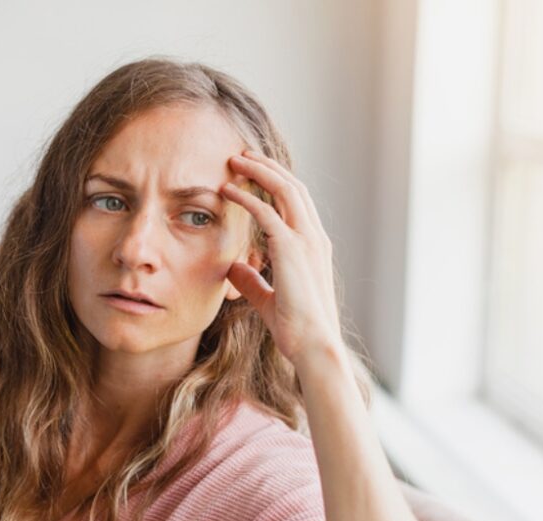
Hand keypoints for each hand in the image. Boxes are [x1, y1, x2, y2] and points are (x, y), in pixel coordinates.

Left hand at [220, 149, 342, 367]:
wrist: (313, 345)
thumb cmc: (295, 328)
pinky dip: (247, 197)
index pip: (297, 202)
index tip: (253, 171)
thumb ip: (253, 281)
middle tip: (242, 153)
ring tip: (234, 160)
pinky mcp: (292, 249)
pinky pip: (268, 212)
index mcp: (313, 246)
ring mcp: (307, 240)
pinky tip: (228, 190)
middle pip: (293, 186)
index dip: (276, 182)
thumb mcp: (268, 298)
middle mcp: (314, 237)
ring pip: (285, 190)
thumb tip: (235, 269)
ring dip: (259, 170)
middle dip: (268, 166)